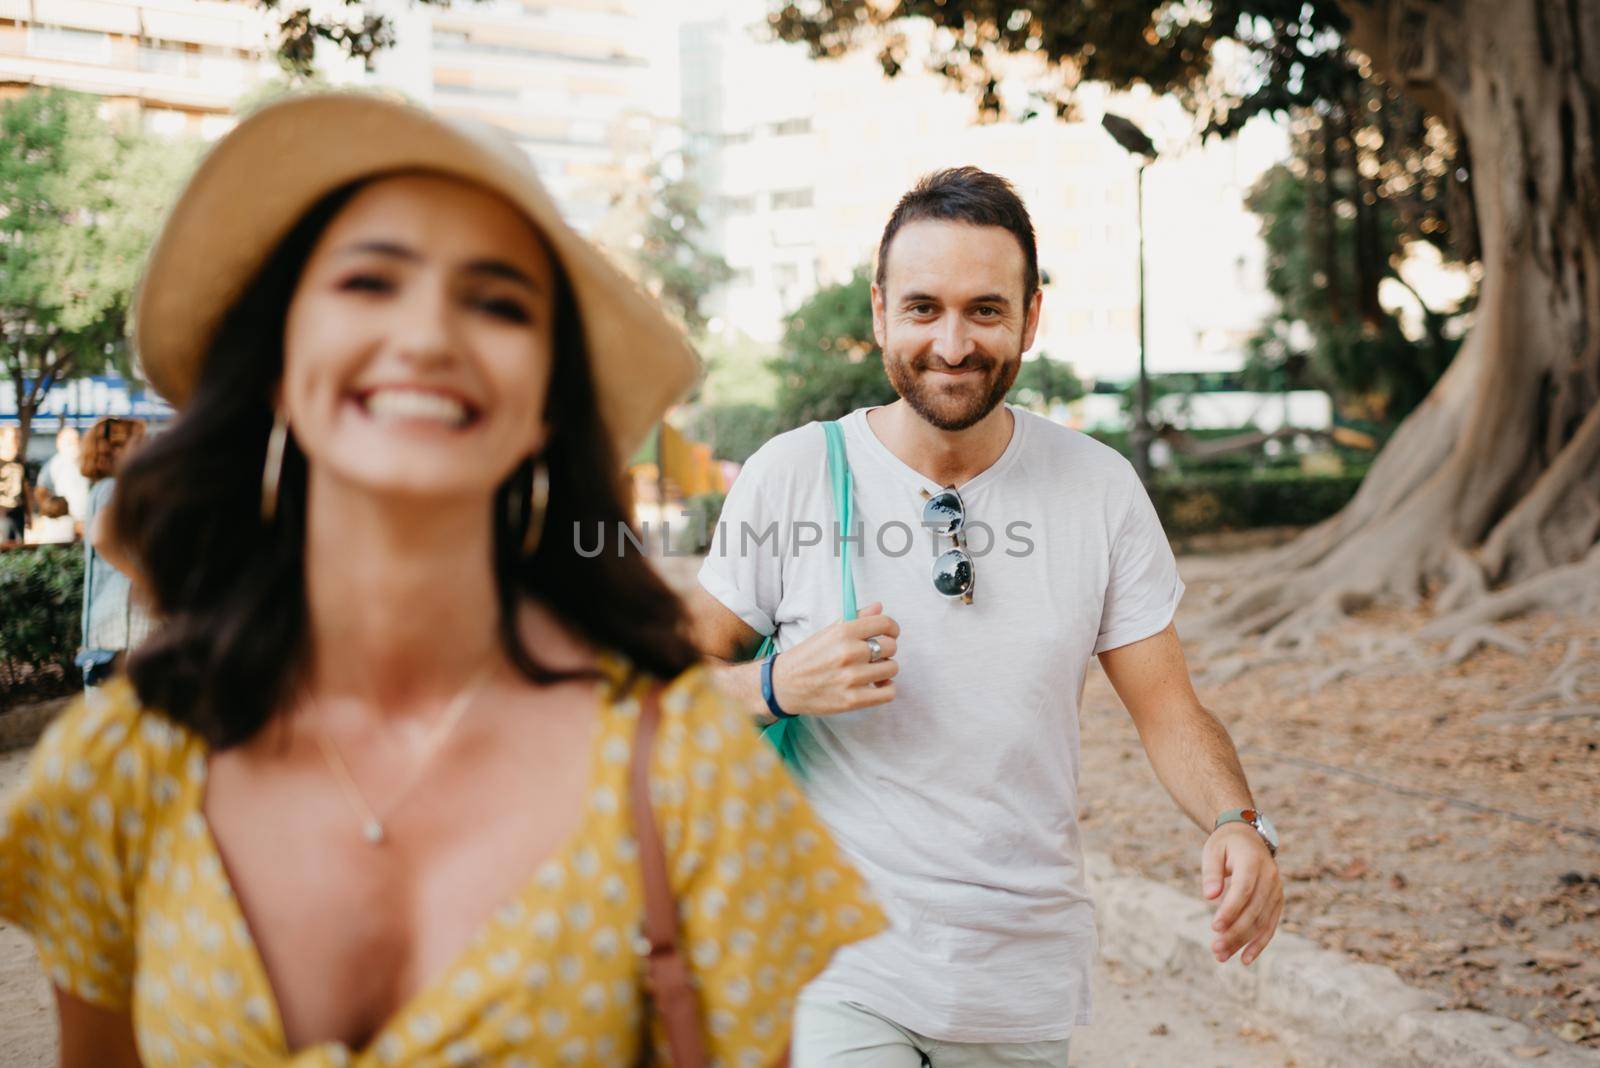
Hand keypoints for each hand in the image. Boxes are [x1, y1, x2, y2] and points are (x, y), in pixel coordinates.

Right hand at [771, 602, 898, 715]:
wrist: (784, 685)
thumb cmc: (807, 657)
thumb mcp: (828, 632)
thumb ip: (855, 618)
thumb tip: (879, 607)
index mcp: (843, 632)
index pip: (884, 623)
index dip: (892, 628)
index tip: (889, 634)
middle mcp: (849, 653)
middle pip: (891, 647)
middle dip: (886, 649)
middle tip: (876, 655)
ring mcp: (851, 678)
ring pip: (891, 669)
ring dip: (885, 669)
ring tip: (874, 671)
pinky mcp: (852, 700)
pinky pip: (888, 693)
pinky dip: (886, 688)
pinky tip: (876, 685)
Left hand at [1202, 822, 1282, 965]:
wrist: (1248, 838)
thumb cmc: (1225, 846)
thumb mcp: (1213, 851)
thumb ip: (1211, 872)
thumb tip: (1209, 896)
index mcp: (1253, 862)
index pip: (1244, 890)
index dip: (1230, 910)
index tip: (1214, 927)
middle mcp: (1270, 878)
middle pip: (1254, 910)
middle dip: (1235, 932)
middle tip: (1215, 949)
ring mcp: (1277, 891)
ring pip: (1262, 922)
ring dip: (1243, 941)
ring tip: (1221, 956)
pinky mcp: (1277, 902)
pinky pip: (1270, 926)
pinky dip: (1259, 943)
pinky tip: (1245, 959)